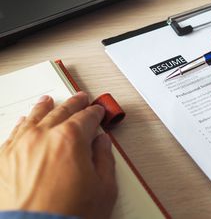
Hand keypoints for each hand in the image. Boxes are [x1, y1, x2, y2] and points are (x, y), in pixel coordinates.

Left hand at [0, 92, 116, 218]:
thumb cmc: (67, 216)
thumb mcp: (104, 188)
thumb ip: (105, 159)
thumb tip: (102, 143)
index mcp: (70, 138)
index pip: (87, 117)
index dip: (95, 113)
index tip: (98, 112)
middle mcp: (43, 136)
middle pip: (62, 112)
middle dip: (74, 104)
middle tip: (80, 99)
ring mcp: (20, 146)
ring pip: (35, 117)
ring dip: (46, 107)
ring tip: (50, 101)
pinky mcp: (3, 160)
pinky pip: (14, 133)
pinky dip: (23, 124)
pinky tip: (26, 120)